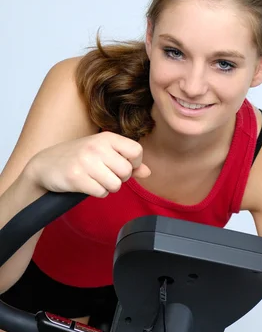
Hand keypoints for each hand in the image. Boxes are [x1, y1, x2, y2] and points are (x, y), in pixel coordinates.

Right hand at [25, 131, 150, 197]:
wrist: (44, 165)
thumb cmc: (78, 158)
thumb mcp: (103, 153)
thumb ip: (127, 161)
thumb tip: (148, 172)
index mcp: (106, 138)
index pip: (136, 151)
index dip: (134, 164)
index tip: (122, 166)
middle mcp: (96, 147)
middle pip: (126, 172)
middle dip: (119, 179)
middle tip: (105, 175)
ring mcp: (86, 162)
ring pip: (115, 185)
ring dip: (108, 187)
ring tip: (95, 180)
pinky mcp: (76, 178)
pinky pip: (101, 193)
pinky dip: (97, 193)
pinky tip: (87, 185)